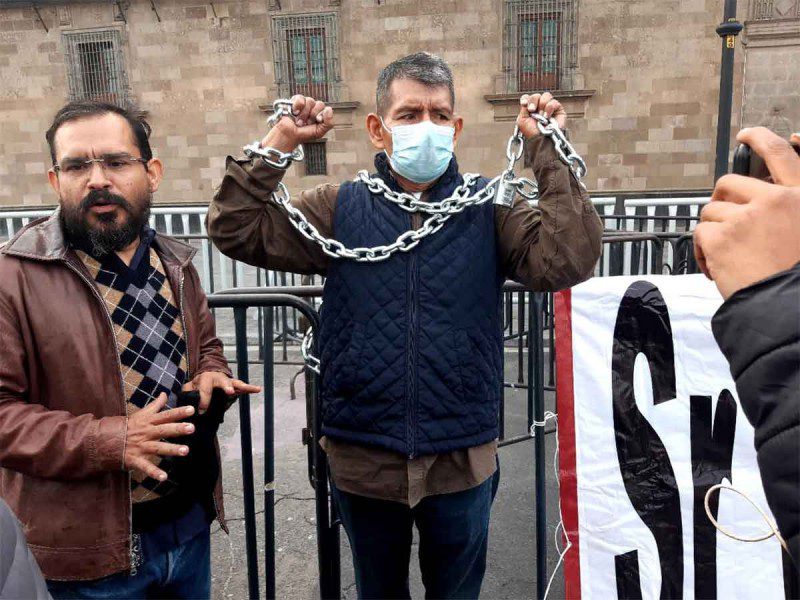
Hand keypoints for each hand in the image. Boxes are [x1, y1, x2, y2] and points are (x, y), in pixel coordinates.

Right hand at [124, 393, 194, 480]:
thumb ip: (155, 405)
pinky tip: (164, 477)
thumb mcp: (141, 413)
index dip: (178, 412)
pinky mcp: (135, 459)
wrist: (104, 440)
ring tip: (185, 451)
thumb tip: (165, 393)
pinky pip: (145, 466)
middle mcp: (146, 433)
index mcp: (148, 422)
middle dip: (177, 429)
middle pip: (164, 430)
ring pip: (158, 448)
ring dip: (171, 449)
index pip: (166, 415)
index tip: (192, 409)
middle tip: (192, 428)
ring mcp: (141, 446)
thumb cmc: (127, 426)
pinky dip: (154, 472)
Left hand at [181, 371, 260, 413]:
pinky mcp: (234, 384)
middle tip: (229, 392)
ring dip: (243, 386)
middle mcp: (218, 378)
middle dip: (226, 387)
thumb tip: (189, 405)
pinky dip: (250, 388)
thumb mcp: (189, 387)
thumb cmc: (198, 383)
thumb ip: (187, 393)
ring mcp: (228, 381)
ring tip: (251, 388)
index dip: (204, 401)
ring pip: (236, 382)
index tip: (202, 411)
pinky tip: (257, 389)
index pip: (205, 390)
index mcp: (205, 378)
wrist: (208, 372)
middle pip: (222, 382)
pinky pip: (243, 386)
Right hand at [261, 95, 333, 153]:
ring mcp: (304, 105)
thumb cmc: (302, 135)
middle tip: (306, 123)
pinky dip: (297, 106)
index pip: (327, 109)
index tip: (316, 122)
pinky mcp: (294, 101)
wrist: (288, 136)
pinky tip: (294, 113)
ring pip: (310, 101)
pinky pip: (300, 98)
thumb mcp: (319, 132)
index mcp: (320, 115)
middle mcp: (313, 109)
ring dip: (304, 114)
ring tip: (298, 120)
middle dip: (312, 115)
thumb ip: (329, 123)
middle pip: (320, 104)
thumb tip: (329, 109)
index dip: (321, 116)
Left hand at [516, 92, 566, 138]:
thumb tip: (528, 99)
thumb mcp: (522, 120)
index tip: (524, 104)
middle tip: (532, 110)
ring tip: (541, 116)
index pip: (528, 97)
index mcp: (530, 109)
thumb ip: (524, 107)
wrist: (542, 139)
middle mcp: (539, 107)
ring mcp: (549, 108)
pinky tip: (547, 117)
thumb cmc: (532, 133)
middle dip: (533, 102)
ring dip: (542, 105)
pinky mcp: (558, 110)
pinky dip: (549, 108)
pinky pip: (553, 102)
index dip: (526, 98)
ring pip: (546, 95)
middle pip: (536, 95)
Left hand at [694, 126, 799, 298]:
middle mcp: (775, 200)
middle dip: (721, 204)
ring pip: (711, 212)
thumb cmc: (796, 276)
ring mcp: (745, 217)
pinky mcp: (721, 237)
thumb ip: (790, 205)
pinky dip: (703, 252)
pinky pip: (700, 234)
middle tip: (726, 227)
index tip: (747, 135)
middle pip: (728, 184)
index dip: (761, 139)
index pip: (780, 154)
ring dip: (714, 233)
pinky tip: (718, 268)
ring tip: (730, 257)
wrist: (788, 311)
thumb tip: (779, 173)